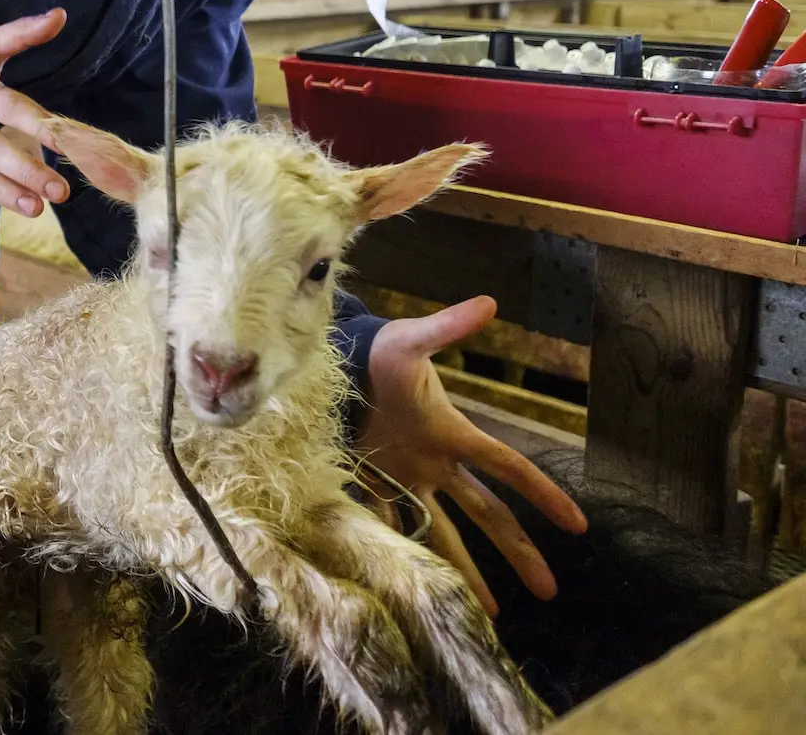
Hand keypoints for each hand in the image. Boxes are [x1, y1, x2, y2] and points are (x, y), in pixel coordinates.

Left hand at [355, 296, 587, 614]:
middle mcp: (438, 462)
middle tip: (549, 591)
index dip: (543, 494)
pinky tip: (417, 589)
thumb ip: (447, 326)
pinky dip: (404, 554)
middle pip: (489, 514)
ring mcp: (408, 476)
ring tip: (491, 613)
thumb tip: (489, 301)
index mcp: (453, 432)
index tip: (579, 525)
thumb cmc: (377, 352)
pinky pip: (393, 523)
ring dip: (468, 571)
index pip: (508, 468)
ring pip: (446, 532)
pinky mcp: (375, 482)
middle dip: (520, 552)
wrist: (335, 364)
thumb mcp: (412, 342)